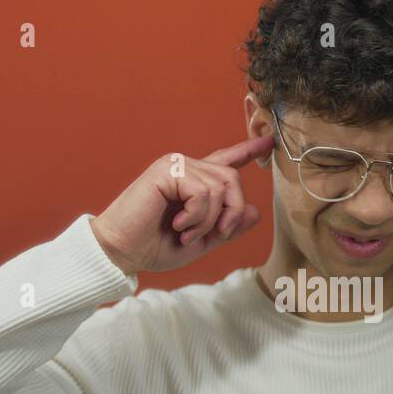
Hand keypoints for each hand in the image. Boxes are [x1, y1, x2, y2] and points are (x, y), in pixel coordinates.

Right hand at [89, 134, 274, 275]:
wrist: (122, 252)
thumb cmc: (154, 247)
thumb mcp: (201, 241)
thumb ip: (227, 227)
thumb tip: (256, 212)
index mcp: (195, 183)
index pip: (226, 160)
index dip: (249, 150)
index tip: (270, 140)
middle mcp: (187, 168)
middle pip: (232, 179)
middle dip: (232, 212)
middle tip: (216, 234)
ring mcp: (176, 166)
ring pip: (220, 187)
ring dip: (209, 220)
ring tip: (187, 233)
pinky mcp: (166, 170)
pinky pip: (203, 191)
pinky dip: (196, 216)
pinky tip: (179, 224)